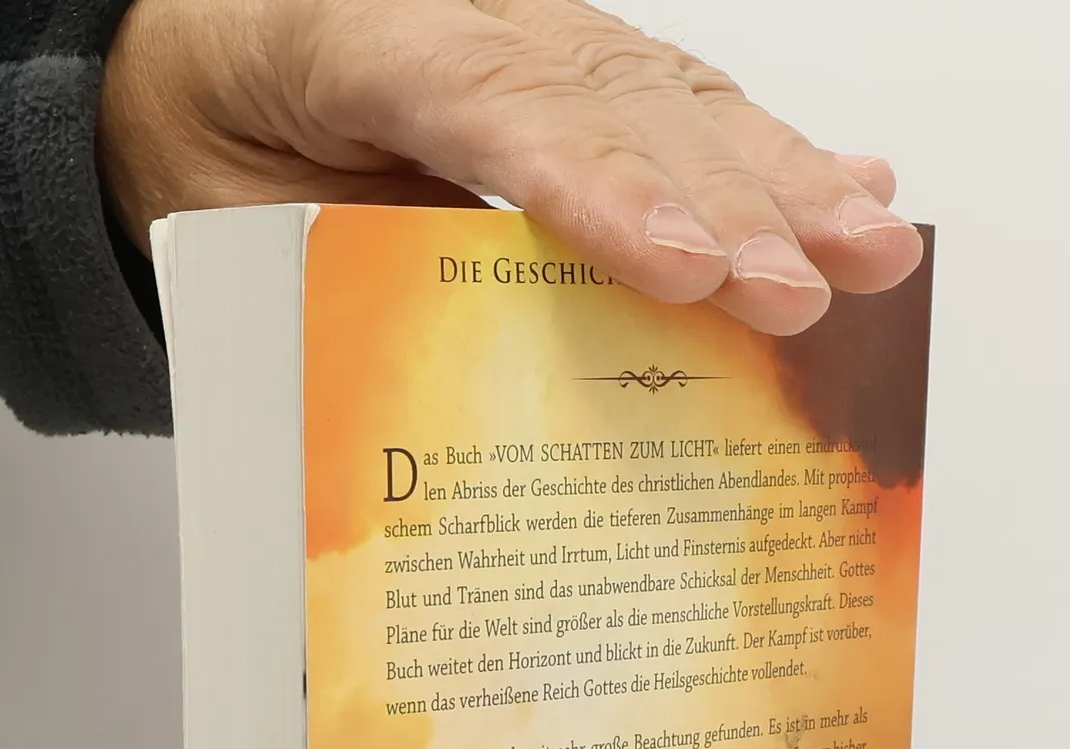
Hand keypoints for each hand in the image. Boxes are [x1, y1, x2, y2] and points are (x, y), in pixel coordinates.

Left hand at [98, 0, 922, 335]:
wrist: (198, 65)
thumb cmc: (215, 149)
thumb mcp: (233, 219)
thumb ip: (333, 270)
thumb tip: (449, 390)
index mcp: (366, 41)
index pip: (499, 112)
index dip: (601, 192)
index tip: (681, 272)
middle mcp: (474, 20)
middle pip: (619, 105)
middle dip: (727, 203)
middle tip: (807, 288)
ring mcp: (539, 35)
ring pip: (674, 101)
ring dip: (783, 181)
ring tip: (872, 248)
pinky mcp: (578, 69)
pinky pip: (678, 107)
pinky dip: (772, 154)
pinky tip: (854, 184)